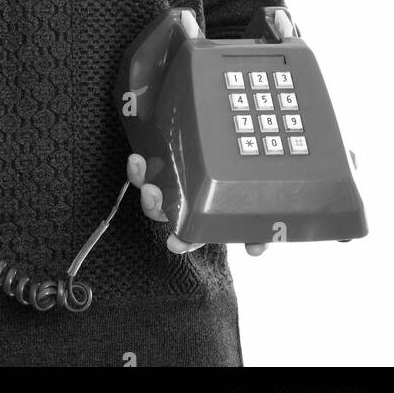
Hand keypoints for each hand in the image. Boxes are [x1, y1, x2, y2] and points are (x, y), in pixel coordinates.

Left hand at [127, 153, 268, 255]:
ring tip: (138, 164)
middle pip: (161, 211)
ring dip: (140, 179)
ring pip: (147, 187)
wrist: (236, 142)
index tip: (174, 244)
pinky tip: (138, 157)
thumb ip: (255, 230)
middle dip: (152, 204)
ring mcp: (168, 181)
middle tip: (152, 193)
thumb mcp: (250, 207)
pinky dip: (138, 166)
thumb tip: (255, 250)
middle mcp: (181, 202)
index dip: (183, 243)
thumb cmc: (239, 181)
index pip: (191, 236)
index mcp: (201, 217)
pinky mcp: (160, 160)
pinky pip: (144, 166)